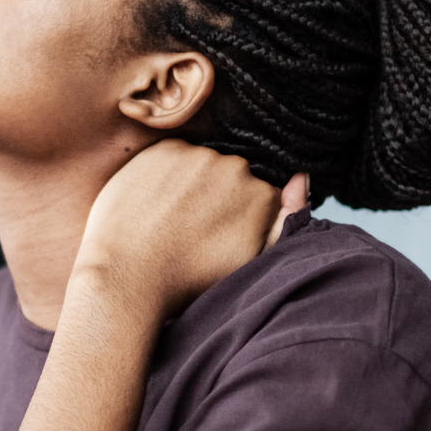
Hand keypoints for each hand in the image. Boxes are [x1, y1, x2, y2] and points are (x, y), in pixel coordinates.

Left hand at [74, 139, 308, 316]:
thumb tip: (302, 176)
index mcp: (262, 196)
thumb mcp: (249, 260)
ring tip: (167, 219)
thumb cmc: (189, 280)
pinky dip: (163, 175)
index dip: (234, 216)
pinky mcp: (164, 150)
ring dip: (189, 184)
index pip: (257, 193)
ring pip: (200, 164)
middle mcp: (237, 168)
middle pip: (230, 175)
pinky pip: (171, 156)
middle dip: (214, 197)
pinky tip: (151, 204)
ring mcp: (199, 156)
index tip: (213, 237)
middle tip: (187, 230)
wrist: (128, 277)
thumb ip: (285, 220)